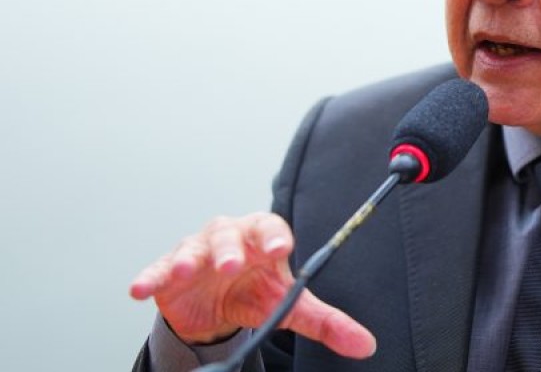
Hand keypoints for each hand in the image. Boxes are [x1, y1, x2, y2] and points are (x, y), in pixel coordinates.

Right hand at [129, 212, 375, 358]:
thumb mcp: (290, 305)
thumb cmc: (257, 291)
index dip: (274, 237)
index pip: (271, 229)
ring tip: (188, 271)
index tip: (280, 249)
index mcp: (263, 238)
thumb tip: (366, 345)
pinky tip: (141, 289)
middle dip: (231, 248)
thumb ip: (327, 323)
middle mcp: (229, 236)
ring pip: (192, 248)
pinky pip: (158, 270)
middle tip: (233, 264)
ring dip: (190, 258)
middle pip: (229, 235)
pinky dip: (150, 277)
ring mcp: (196, 250)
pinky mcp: (169, 271)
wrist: (216, 303)